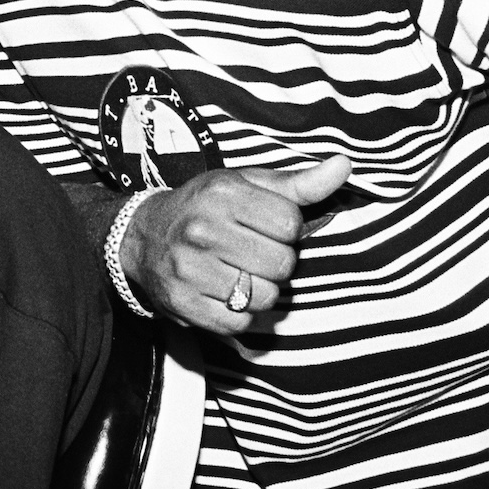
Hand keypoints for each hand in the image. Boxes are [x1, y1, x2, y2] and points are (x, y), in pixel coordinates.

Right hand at [122, 157, 350, 335]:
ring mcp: (190, 269)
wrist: (143, 237)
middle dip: (275, 263)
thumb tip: (344, 166)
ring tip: (238, 274)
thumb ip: (297, 183)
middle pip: (282, 265)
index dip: (286, 230)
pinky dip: (239, 314)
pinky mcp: (183, 303)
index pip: (290, 224)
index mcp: (222, 194)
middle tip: (251, 254)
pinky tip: (225, 294)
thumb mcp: (245, 185)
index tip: (265, 227)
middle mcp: (202, 230)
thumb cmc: (205, 208)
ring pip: (264, 297)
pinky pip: (239, 322)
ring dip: (259, 291)